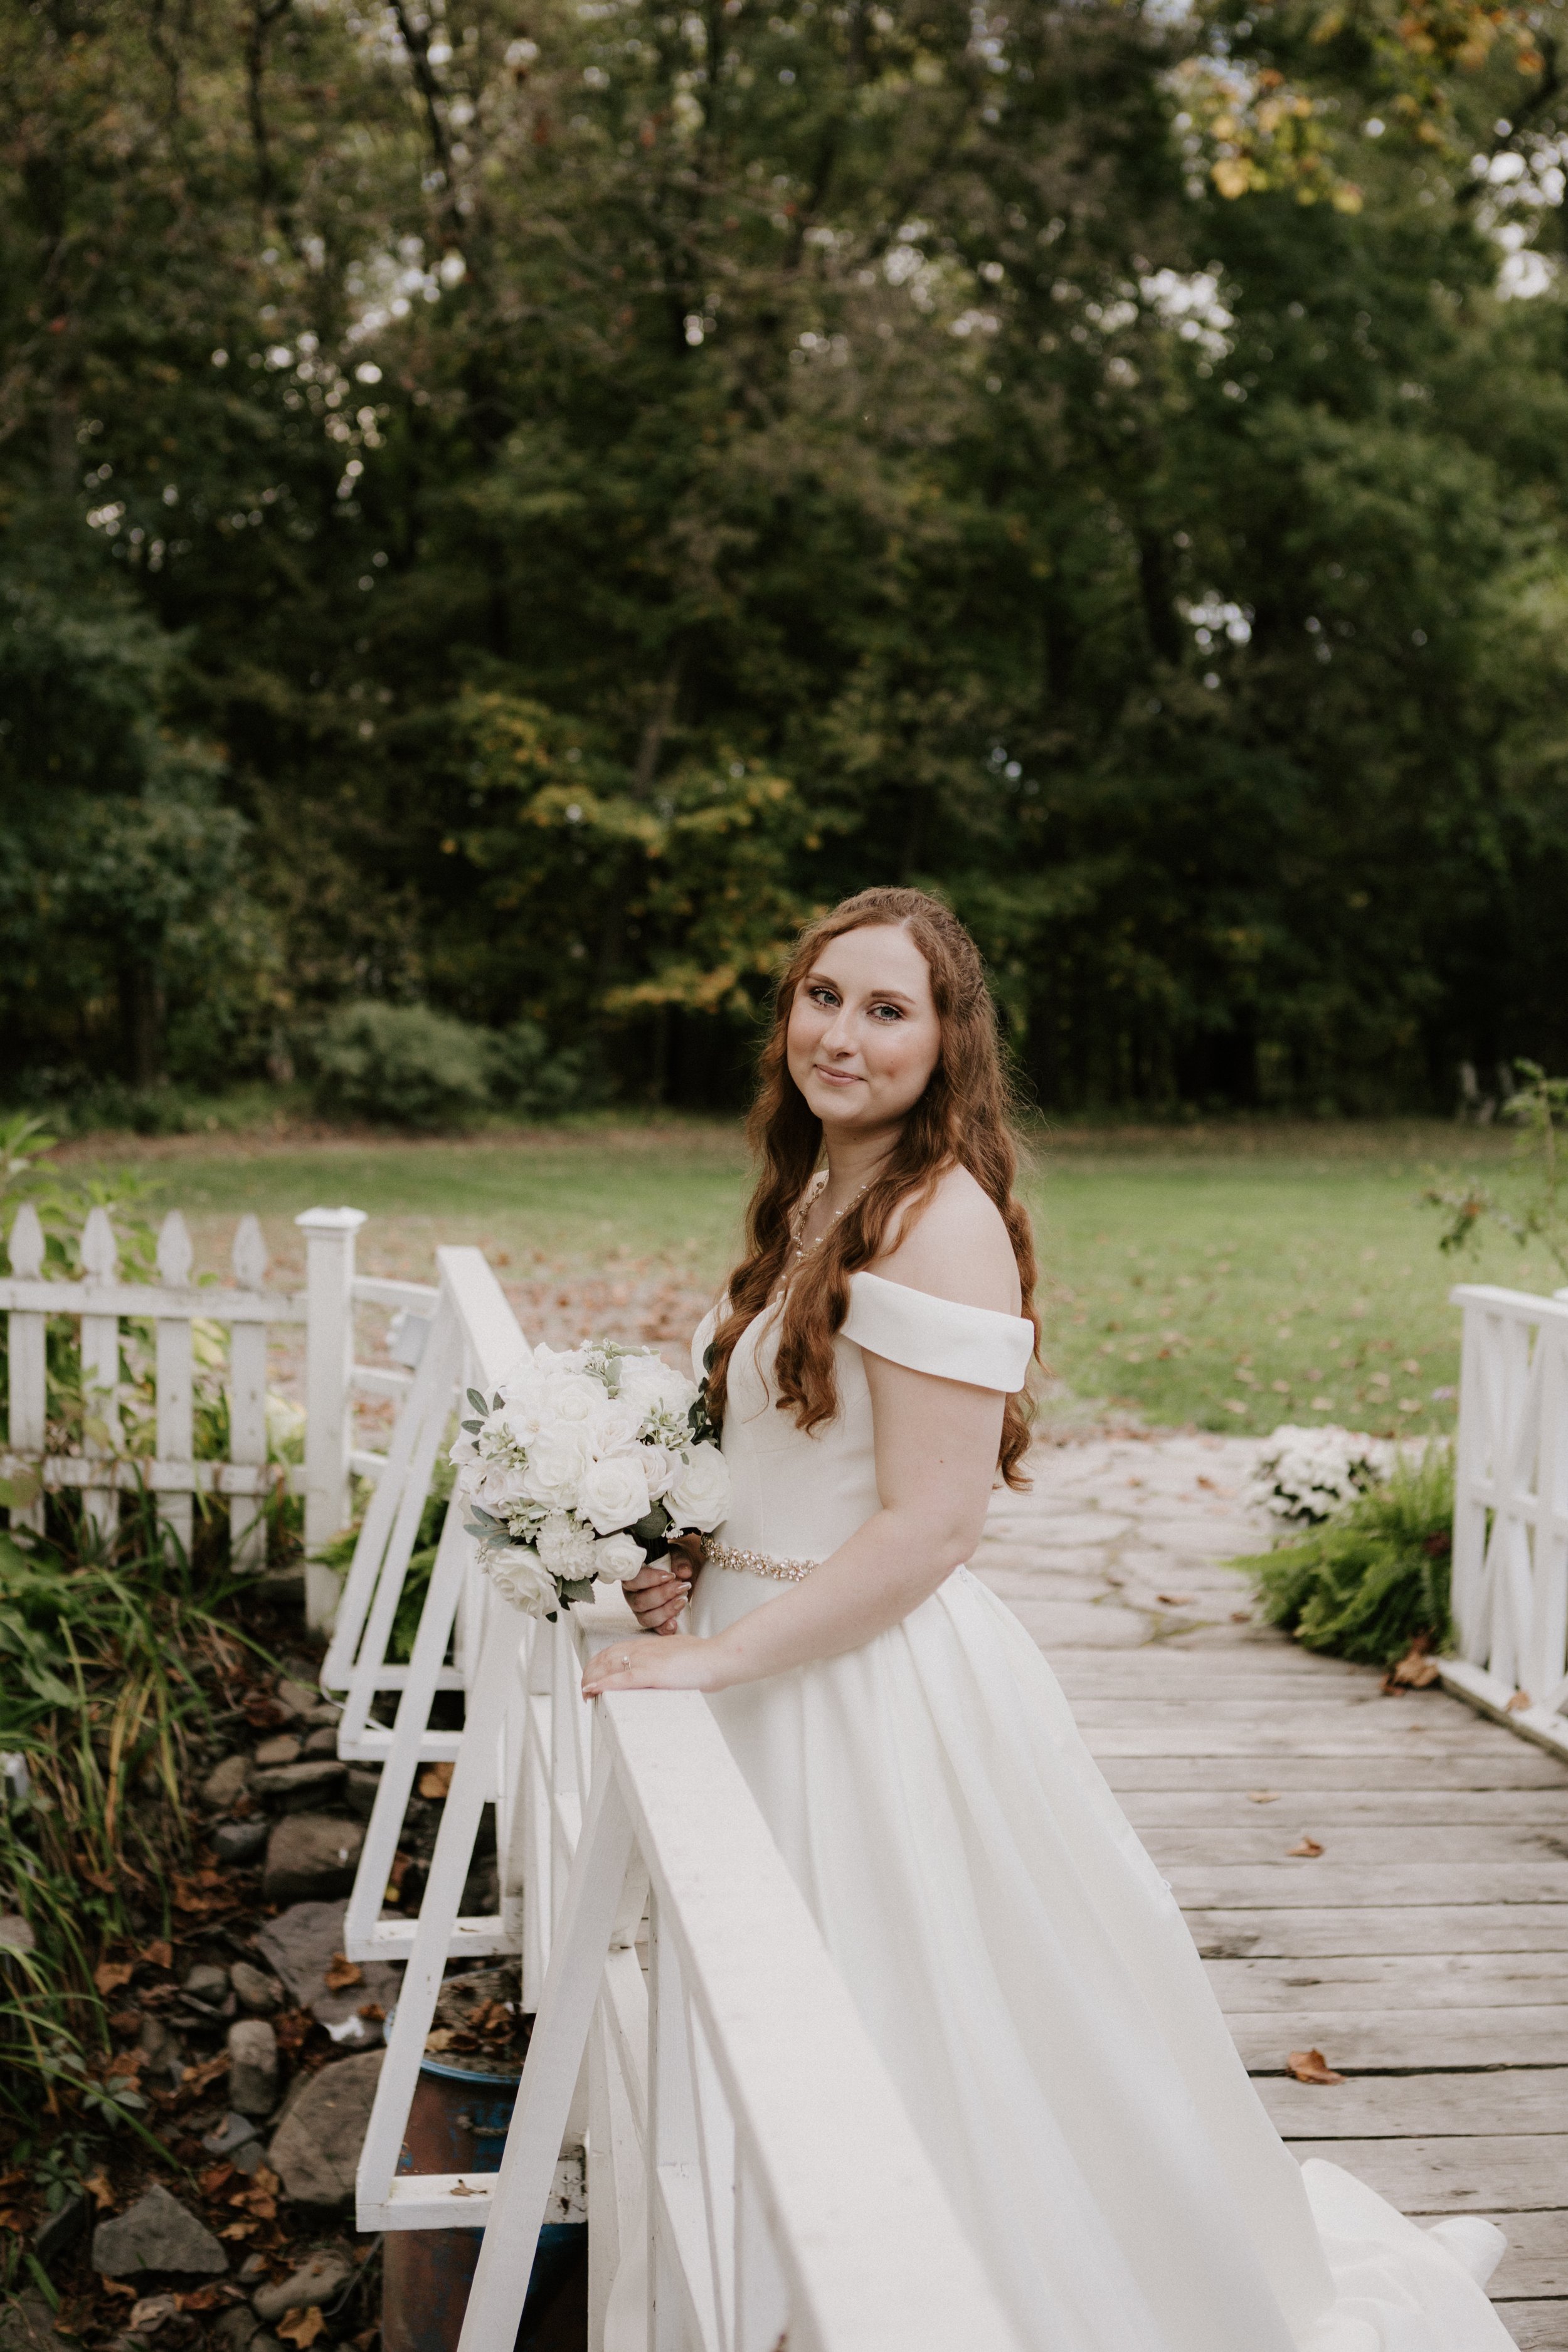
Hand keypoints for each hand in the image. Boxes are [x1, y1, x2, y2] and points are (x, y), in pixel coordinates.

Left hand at [581, 1633, 730, 1696]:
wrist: (719, 1657)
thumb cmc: (705, 1658)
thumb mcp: (678, 1654)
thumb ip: (665, 1661)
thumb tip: (664, 1671)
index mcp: (649, 1645)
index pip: (615, 1650)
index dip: (600, 1663)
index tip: (594, 1675)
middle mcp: (643, 1649)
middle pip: (606, 1657)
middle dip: (591, 1673)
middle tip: (586, 1689)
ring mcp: (647, 1660)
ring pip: (608, 1667)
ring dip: (592, 1680)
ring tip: (586, 1694)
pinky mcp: (652, 1673)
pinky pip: (621, 1679)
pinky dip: (603, 1684)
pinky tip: (592, 1690)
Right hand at [622, 1557, 692, 1635]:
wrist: (683, 1574)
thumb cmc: (674, 1563)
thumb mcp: (678, 1556)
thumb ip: (680, 1561)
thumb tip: (684, 1572)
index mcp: (633, 1577)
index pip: (632, 1580)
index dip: (649, 1580)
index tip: (670, 1576)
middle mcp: (633, 1596)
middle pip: (639, 1602)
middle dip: (662, 1595)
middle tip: (681, 1587)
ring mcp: (642, 1611)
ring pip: (646, 1618)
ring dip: (666, 1611)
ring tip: (682, 1601)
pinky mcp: (653, 1622)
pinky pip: (655, 1629)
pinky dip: (665, 1628)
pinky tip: (674, 1624)